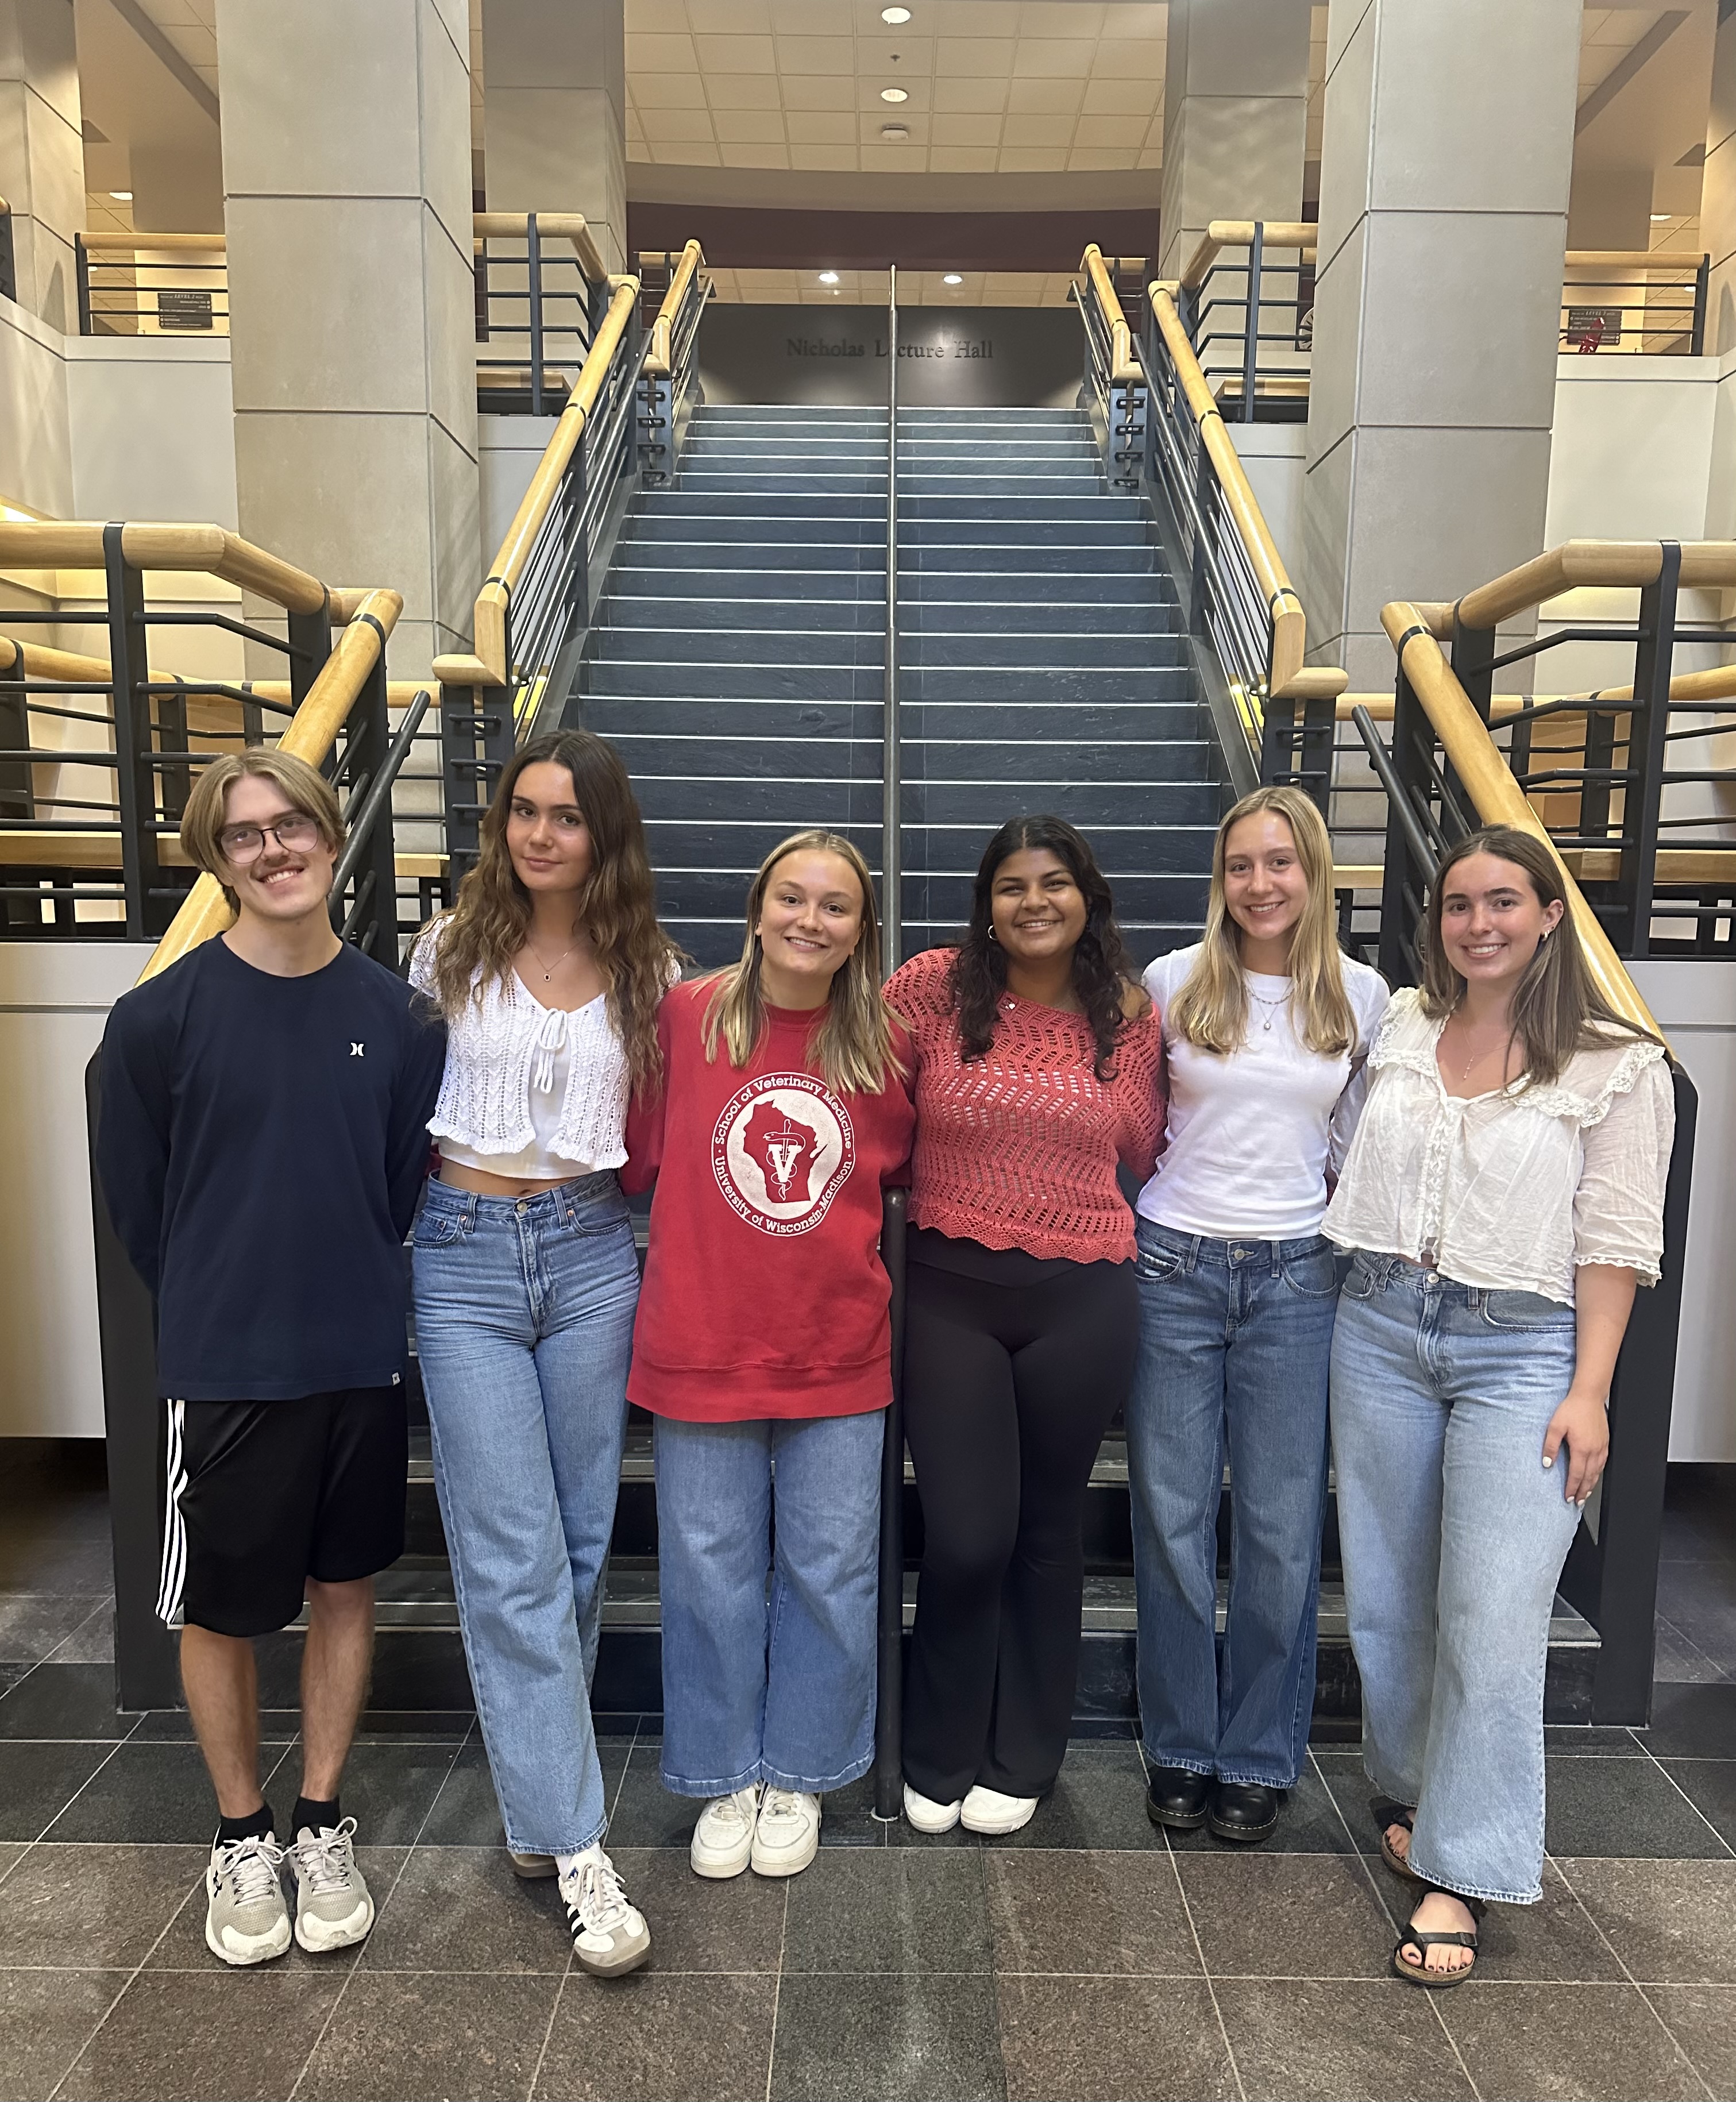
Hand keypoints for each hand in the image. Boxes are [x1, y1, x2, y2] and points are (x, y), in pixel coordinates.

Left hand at [1543, 1387, 1609, 1507]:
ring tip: (1585, 1494)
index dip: (1572, 1488)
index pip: (1576, 1474)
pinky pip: (1603, 1463)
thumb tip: (1547, 1463)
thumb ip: (1550, 1446)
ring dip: (1591, 1485)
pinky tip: (1595, 1476)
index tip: (1567, 1497)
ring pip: (1597, 1472)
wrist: (1589, 1397)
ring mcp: (1601, 1447)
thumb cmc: (1572, 1409)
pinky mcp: (1605, 1442)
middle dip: (1582, 1492)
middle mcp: (1594, 1450)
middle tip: (1577, 1502)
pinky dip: (1598, 1474)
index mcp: (1581, 1448)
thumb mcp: (1555, 1426)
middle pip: (1589, 1477)